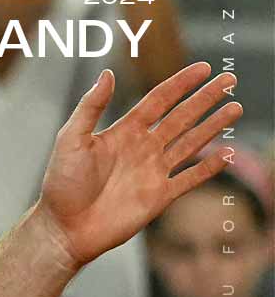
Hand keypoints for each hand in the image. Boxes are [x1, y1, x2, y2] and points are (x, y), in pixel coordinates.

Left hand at [37, 64, 238, 267]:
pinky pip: (190, 178)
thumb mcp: (71, 139)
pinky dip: (210, 167)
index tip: (203, 68)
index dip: (181, 83)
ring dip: (213, 126)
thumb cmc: (61, 184)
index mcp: (123, 132)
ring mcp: (153, 172)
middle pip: (181, 117)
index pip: (158, 100)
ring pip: (191, 143)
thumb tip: (107, 73)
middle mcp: (142, 148)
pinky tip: (227, 153)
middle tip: (230, 79)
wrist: (64, 228)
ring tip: (235, 107)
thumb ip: (91, 107)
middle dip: (205, 98)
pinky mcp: (160, 196)